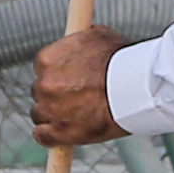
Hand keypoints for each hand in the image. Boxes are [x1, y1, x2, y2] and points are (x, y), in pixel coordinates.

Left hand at [32, 29, 132, 143]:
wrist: (134, 88)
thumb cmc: (121, 60)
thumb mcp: (97, 36)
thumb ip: (79, 40)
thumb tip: (80, 36)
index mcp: (47, 59)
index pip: (42, 69)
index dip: (57, 75)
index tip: (69, 81)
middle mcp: (43, 84)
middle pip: (40, 92)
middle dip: (55, 96)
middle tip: (77, 99)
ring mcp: (50, 109)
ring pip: (40, 115)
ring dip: (53, 116)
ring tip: (75, 116)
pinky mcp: (59, 132)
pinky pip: (42, 137)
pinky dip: (50, 136)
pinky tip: (62, 133)